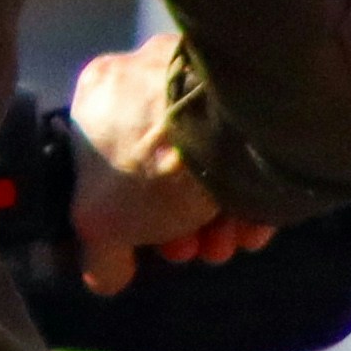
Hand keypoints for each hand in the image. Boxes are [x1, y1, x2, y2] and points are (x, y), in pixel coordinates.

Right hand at [68, 31, 276, 295]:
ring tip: (225, 245)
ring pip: (202, 164)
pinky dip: (244, 192)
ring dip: (212, 218)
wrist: (234, 126)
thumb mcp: (98, 224)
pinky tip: (251, 226)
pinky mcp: (253, 95)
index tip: (143, 245)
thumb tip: (105, 274)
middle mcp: (148, 75)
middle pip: (156, 171)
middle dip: (174, 224)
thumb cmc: (150, 164)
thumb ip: (98, 255)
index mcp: (99, 91)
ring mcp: (204, 81)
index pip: (98, 163)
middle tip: (188, 250)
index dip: (120, 216)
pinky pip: (241, 151)